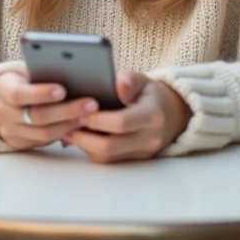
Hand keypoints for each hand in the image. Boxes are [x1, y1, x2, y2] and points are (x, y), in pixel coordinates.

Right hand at [0, 66, 98, 149]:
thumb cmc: (21, 80)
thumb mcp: (24, 71)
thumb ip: (42, 72)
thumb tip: (74, 72)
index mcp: (2, 88)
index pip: (18, 94)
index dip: (41, 93)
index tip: (63, 90)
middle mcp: (2, 112)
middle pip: (36, 116)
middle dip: (66, 111)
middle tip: (91, 104)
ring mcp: (10, 131)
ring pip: (43, 134)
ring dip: (69, 125)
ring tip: (90, 116)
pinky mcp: (20, 144)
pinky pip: (45, 142)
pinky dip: (64, 134)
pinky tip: (80, 125)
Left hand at [63, 72, 191, 163]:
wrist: (172, 114)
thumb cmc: (150, 94)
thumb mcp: (143, 80)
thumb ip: (130, 80)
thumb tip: (119, 86)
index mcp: (152, 116)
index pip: (121, 123)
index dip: (97, 119)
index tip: (80, 111)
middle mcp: (149, 138)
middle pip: (110, 146)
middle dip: (84, 137)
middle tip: (67, 124)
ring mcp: (142, 152)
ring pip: (106, 157)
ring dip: (84, 145)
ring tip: (68, 130)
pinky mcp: (134, 160)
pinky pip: (108, 160)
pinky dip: (91, 150)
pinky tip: (80, 137)